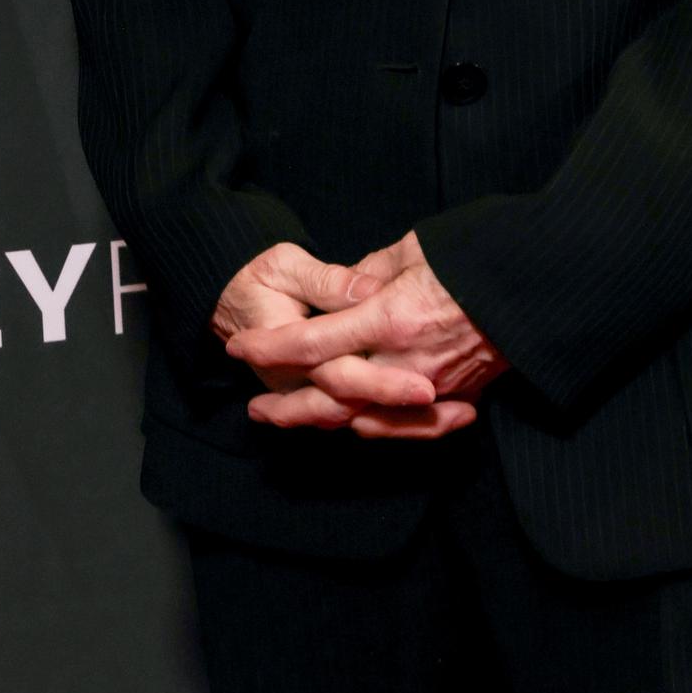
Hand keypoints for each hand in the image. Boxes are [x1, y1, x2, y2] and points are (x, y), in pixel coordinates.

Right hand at [212, 240, 438, 431]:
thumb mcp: (284, 267)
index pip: (341, 375)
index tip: (427, 389)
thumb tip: (368, 289)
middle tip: (458, 411)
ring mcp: (313, 394)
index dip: (383, 384)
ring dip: (413, 425)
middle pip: (361, 408)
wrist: (227, 302)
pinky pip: (366, 419)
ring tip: (464, 414)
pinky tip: (448, 412)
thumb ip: (328, 281)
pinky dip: (404, 421)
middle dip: (410, 414)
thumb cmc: (258, 279)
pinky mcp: (326, 395)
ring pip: (365, 423)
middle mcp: (301, 383)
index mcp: (290, 350)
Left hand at [224, 229, 509, 440]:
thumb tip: (348, 289)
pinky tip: (357, 427)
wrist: (546, 281)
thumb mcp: (419, 247)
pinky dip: (378, 428)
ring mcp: (436, 384)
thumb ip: (375, 271)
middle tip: (255, 412)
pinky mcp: (462, 395)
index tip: (241, 347)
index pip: (315, 341)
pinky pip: (409, 424)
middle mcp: (408, 360)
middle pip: (332, 396)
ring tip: (293, 423)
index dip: (272, 348)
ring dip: (325, 423)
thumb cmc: (481, 252)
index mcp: (392, 317)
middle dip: (288, 406)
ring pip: (367, 418)